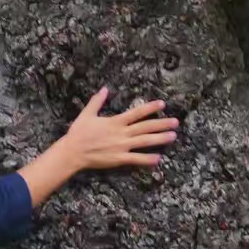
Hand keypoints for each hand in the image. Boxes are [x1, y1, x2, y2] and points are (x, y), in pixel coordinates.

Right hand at [62, 88, 178, 172]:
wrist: (72, 152)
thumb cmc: (78, 133)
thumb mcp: (87, 114)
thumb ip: (97, 101)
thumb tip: (104, 89)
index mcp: (115, 121)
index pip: (137, 113)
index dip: (151, 108)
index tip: (162, 104)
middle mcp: (121, 133)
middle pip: (146, 127)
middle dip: (162, 124)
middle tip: (176, 122)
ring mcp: (121, 147)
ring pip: (144, 142)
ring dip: (160, 139)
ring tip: (173, 136)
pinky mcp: (118, 159)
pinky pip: (136, 159)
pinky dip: (147, 159)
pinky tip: (158, 159)